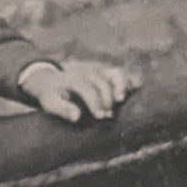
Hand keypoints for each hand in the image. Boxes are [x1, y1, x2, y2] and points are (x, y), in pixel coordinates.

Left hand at [22, 60, 138, 122]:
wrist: (52, 79)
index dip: (95, 102)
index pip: (87, 88)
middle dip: (107, 100)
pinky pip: (124, 72)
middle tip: (108, 116)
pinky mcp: (108, 71)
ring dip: (122, 86)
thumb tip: (77, 117)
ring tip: (122, 100)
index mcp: (73, 78)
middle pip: (103, 83)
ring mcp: (100, 69)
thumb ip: (62, 109)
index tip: (100, 116)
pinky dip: (131, 78)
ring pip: (116, 73)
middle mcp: (88, 71)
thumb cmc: (52, 95)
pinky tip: (136, 87)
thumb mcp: (50, 102)